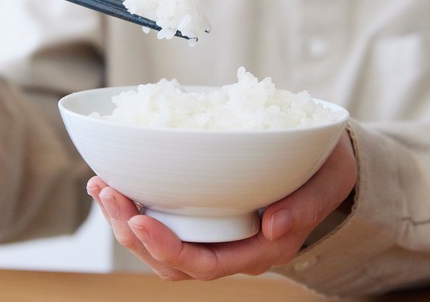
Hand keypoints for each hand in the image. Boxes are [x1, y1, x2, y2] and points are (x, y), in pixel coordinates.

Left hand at [87, 131, 356, 279]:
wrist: (325, 165)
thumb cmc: (326, 173)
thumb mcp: (329, 182)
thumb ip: (307, 206)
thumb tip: (272, 228)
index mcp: (260, 249)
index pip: (205, 264)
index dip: (167, 247)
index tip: (138, 218)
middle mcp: (230, 249)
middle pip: (170, 261)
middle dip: (131, 231)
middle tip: (108, 190)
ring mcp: (214, 235)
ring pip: (159, 246)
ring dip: (124, 220)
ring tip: (101, 185)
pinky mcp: (203, 216)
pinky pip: (163, 221)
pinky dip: (135, 204)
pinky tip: (116, 179)